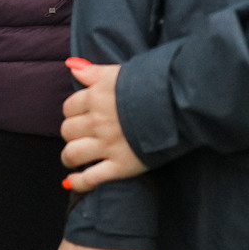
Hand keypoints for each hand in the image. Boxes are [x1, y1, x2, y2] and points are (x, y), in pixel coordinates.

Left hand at [60, 58, 147, 192]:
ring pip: (73, 154)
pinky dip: (78, 182)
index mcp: (97, 97)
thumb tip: (72, 67)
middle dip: (71, 134)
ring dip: (69, 158)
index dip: (72, 113)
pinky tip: (73, 181)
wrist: (180, 104)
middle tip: (80, 136)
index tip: (80, 117)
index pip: (69, 108)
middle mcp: (98, 122)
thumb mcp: (121, 72)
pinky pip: (90, 179)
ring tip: (73, 160)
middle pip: (68, 131)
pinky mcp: (121, 166)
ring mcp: (108, 145)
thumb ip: (95, 72)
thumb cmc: (153, 84)